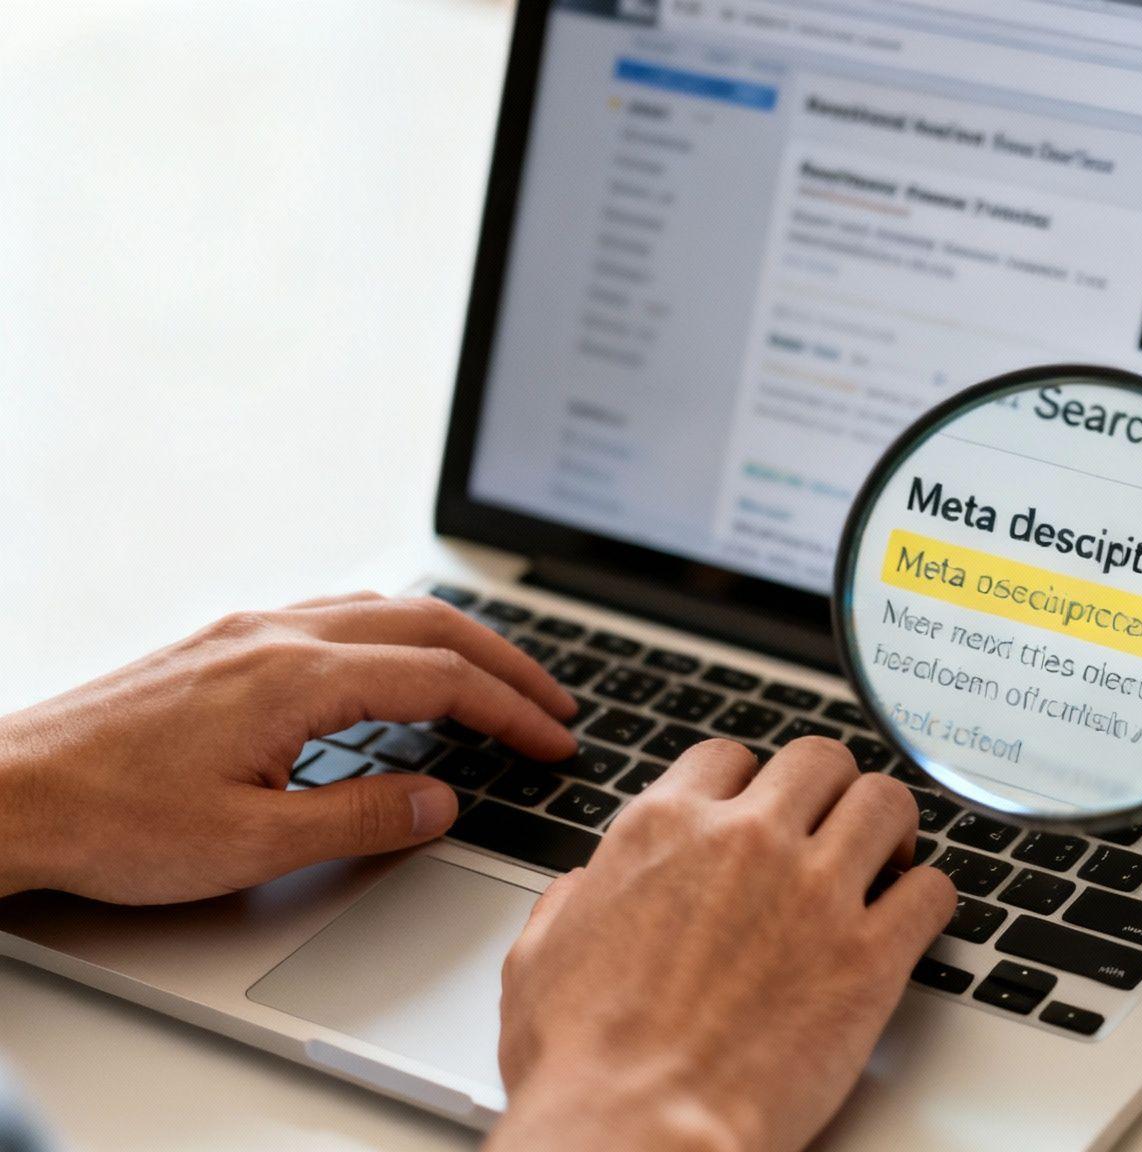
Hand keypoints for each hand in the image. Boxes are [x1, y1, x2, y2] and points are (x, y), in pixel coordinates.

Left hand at [0, 593, 577, 902]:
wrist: (4, 794)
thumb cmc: (110, 822)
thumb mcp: (251, 845)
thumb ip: (361, 817)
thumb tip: (439, 800)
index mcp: (296, 677)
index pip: (440, 679)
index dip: (511, 711)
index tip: (555, 740)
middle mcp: (276, 635)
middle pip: (428, 625)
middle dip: (505, 662)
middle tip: (555, 702)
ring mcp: (245, 631)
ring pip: (382, 609)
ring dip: (453, 642)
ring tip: (496, 681)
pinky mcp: (220, 644)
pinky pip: (336, 616)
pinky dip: (397, 635)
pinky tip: (398, 668)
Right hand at [490, 737, 955, 1151]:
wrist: (637, 1133)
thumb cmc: (584, 1066)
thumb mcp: (539, 960)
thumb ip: (571, 904)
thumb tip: (582, 889)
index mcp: (663, 830)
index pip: (730, 757)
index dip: (750, 785)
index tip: (760, 812)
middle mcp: (745, 842)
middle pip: (820, 761)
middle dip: (828, 791)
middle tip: (833, 829)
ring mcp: (814, 892)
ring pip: (884, 803)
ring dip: (888, 827)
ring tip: (885, 860)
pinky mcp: (869, 955)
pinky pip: (932, 890)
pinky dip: (928, 898)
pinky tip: (911, 918)